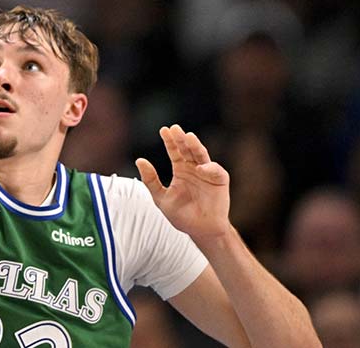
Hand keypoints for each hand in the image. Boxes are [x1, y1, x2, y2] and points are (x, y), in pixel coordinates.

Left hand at [136, 125, 233, 242]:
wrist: (200, 231)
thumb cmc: (182, 215)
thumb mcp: (161, 198)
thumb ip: (150, 180)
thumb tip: (139, 160)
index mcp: (181, 170)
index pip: (174, 151)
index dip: (170, 141)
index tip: (164, 130)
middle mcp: (194, 168)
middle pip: (187, 149)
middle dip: (182, 139)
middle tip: (175, 128)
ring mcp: (207, 174)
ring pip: (202, 155)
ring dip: (196, 146)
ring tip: (189, 137)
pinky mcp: (220, 181)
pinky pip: (216, 171)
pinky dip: (209, 168)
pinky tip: (200, 168)